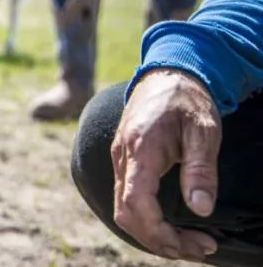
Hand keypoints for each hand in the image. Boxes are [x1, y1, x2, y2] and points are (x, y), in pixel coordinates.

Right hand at [112, 69, 220, 260]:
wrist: (165, 74)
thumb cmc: (186, 101)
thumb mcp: (204, 131)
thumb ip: (201, 169)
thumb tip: (201, 210)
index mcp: (141, 148)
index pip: (137, 204)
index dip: (161, 233)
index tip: (196, 243)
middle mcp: (122, 156)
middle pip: (126, 214)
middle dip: (160, 241)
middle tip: (200, 248)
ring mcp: (119, 159)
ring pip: (123, 210)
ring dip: (153, 233)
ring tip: (189, 241)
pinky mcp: (123, 161)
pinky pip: (126, 199)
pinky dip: (146, 220)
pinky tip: (171, 223)